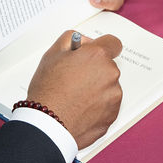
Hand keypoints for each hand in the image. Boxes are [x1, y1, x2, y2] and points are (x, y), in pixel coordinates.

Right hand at [26, 30, 122, 149]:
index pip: (113, 43)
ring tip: (74, 97)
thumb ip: (71, 39)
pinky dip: (96, 107)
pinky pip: (106, 106)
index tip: (93, 54)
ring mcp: (113, 96)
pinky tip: (78, 109)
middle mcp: (110, 74)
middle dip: (95, 70)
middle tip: (74, 78)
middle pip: (108, 67)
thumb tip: (83, 42)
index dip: (101, 47)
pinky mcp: (112, 116)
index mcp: (98, 56)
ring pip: (108, 87)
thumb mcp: (52, 53)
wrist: (48, 123)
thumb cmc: (48, 89)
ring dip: (96, 89)